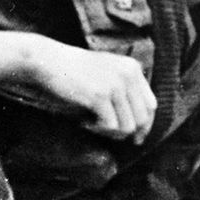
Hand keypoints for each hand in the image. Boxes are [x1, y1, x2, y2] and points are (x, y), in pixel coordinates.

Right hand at [26, 42, 155, 141]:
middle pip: (142, 119)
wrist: (48, 61)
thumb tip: (139, 131)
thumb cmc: (75, 72)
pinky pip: (111, 127)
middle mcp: (128, 74)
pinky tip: (83, 123)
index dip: (145, 126)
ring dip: (109, 133)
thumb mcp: (107, 73)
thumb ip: (126, 92)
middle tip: (107, 135)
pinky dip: (96, 130)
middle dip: (127, 133)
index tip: (135, 138)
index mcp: (133, 68)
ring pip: (127, 127)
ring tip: (91, 126)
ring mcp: (115, 84)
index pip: (151, 106)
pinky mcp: (100, 95)